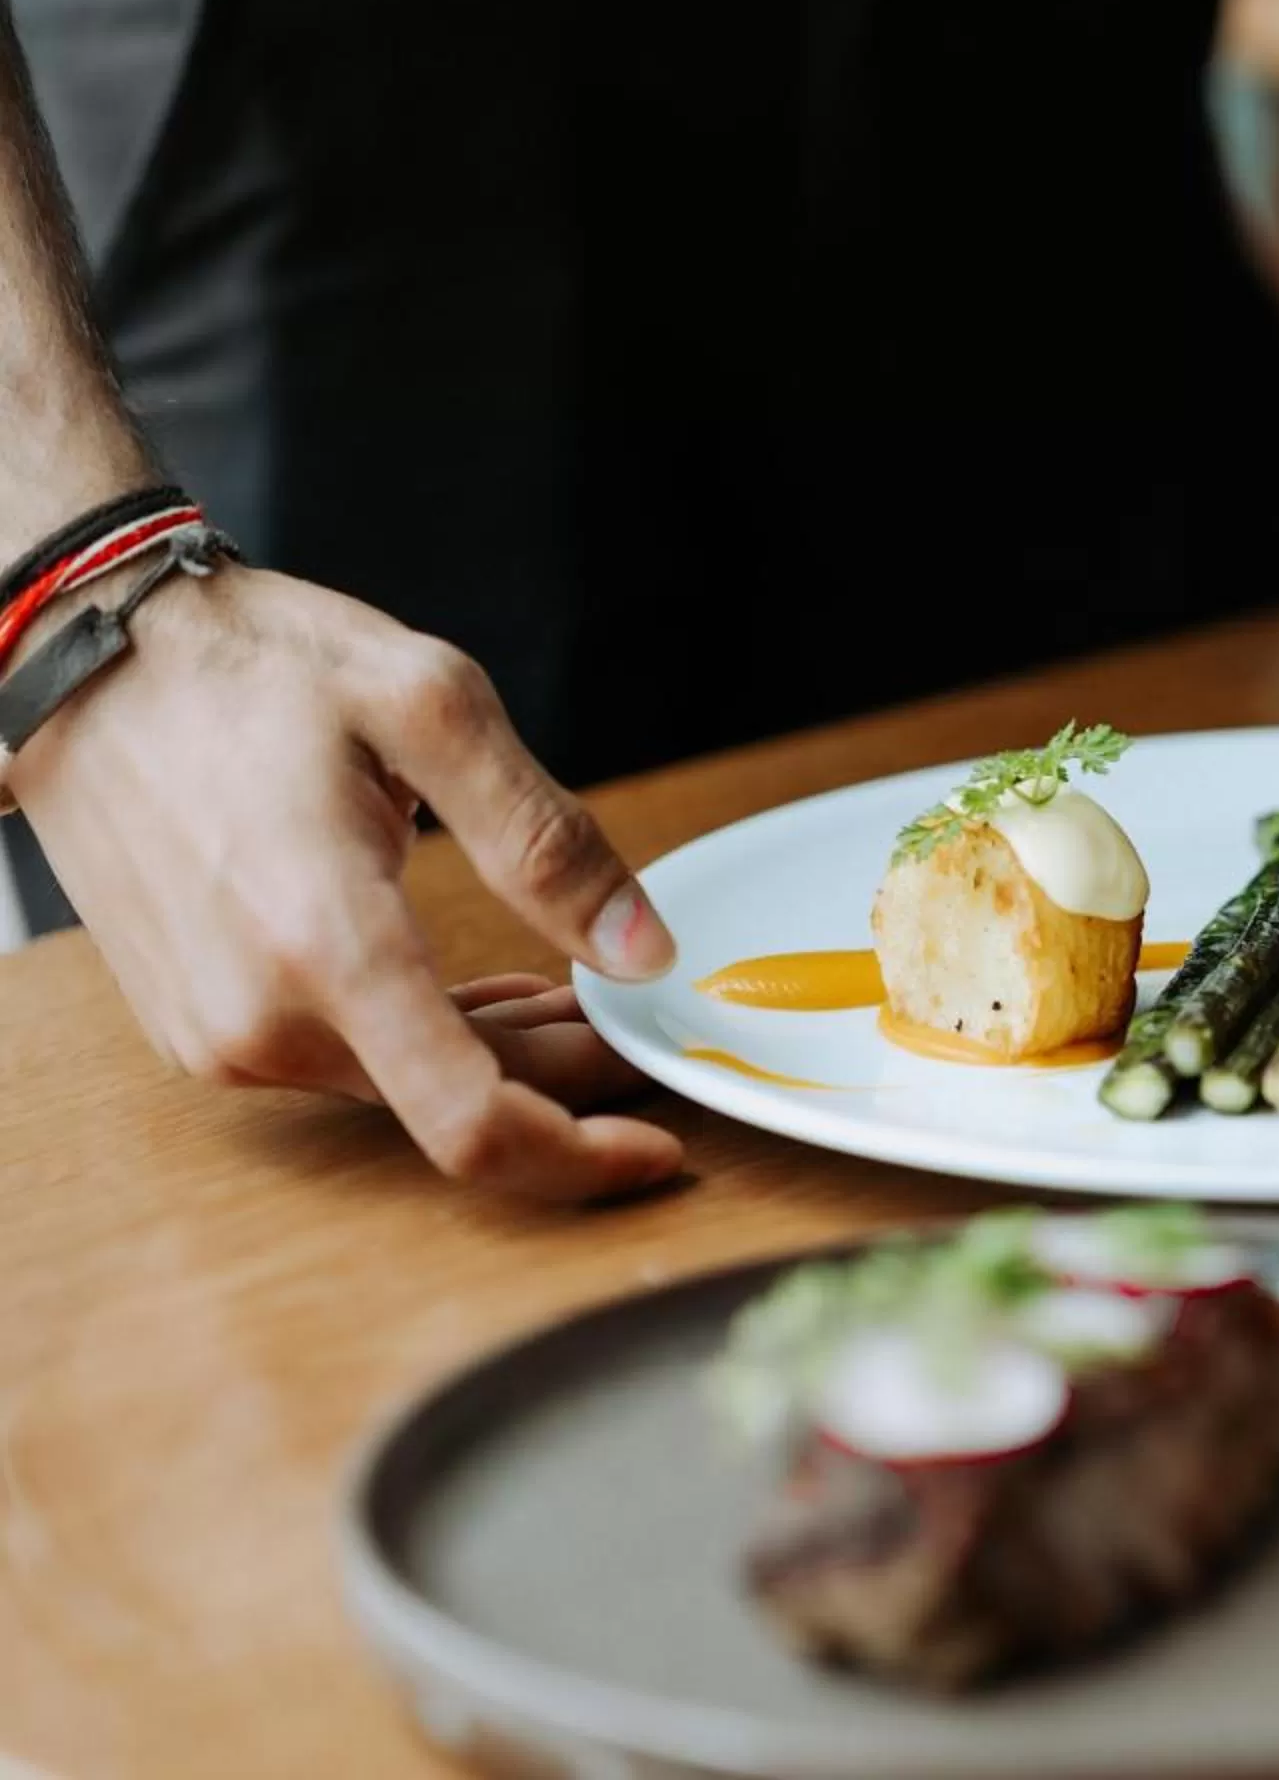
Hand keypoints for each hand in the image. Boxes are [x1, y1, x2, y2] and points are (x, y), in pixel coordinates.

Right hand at [12, 566, 685, 1199]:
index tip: (660, 1143)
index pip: (472, 1124)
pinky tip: (489, 992)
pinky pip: (353, 1062)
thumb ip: (545, 840)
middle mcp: (262, 1020)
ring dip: (507, 1055)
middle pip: (459, 1105)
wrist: (86, 655)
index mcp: (325, 945)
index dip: (580, 1156)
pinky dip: (436, 1037)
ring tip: (581, 993)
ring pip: (410, 1087)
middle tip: (644, 1021)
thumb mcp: (432, 706)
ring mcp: (222, 1035)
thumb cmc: (252, 665)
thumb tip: (643, 950)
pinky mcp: (204, 1027)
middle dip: (568, 1080)